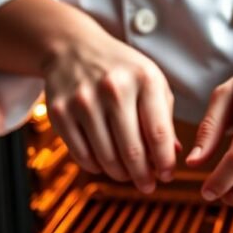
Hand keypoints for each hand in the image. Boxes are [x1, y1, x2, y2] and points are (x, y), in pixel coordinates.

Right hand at [43, 10, 176, 191]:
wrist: (72, 47)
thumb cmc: (121, 71)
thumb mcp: (150, 83)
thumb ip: (164, 118)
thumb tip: (172, 155)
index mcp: (144, 79)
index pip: (159, 133)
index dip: (165, 163)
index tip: (166, 176)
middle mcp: (113, 88)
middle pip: (132, 151)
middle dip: (143, 176)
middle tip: (147, 185)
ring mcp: (83, 101)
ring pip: (107, 158)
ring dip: (120, 174)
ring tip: (126, 173)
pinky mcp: (60, 113)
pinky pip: (82, 156)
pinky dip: (96, 166)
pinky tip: (104, 162)